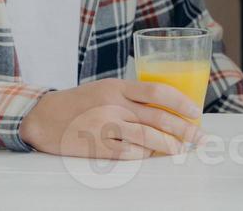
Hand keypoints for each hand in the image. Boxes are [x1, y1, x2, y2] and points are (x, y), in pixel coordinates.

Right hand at [20, 79, 203, 159]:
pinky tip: (153, 155)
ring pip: (147, 137)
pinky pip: (128, 153)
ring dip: (169, 145)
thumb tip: (166, 108)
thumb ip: (132, 95)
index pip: (158, 91)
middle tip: (200, 137)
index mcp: (118, 86)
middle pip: (158, 117)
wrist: (43, 116)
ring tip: (182, 150)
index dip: (181, 101)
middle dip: (184, 129)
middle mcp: (114, 105)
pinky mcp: (96, 145)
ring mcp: (105, 126)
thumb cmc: (79, 102)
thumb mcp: (106, 88)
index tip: (196, 110)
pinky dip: (144, 155)